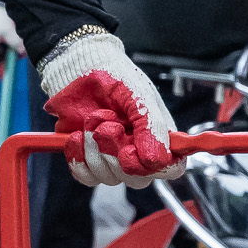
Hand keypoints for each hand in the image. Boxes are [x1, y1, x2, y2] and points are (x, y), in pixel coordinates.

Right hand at [0, 5, 24, 68]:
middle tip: (21, 53)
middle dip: (11, 58)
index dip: (1, 71)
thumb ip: (16, 43)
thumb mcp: (9, 30)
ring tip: (20, 45)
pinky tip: (17, 41)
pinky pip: (4, 47)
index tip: (10, 73)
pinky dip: (11, 46)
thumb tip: (22, 53)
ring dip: (13, 51)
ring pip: (3, 53)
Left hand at [40, 31, 185, 187]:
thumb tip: (157, 159)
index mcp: (159, 136)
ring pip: (109, 178)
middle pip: (137, 179)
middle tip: (108, 126)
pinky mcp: (87, 158)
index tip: (136, 151)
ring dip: (95, 149)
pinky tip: (76, 136)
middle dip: (117, 153)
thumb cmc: (113, 77)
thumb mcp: (138, 95)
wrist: (76, 69)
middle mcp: (138, 150)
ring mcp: (111, 156)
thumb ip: (151, 125)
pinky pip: (86, 176)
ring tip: (92, 120)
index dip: (157, 167)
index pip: (172, 168)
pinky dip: (78, 158)